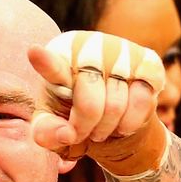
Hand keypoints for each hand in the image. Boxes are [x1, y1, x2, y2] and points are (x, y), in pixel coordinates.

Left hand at [28, 31, 164, 167]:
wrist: (111, 116)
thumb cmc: (73, 115)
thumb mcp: (52, 127)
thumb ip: (47, 133)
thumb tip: (67, 134)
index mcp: (57, 58)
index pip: (51, 65)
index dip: (44, 62)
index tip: (34, 53)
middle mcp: (88, 47)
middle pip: (89, 104)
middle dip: (86, 128)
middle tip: (82, 132)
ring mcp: (119, 50)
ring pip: (116, 106)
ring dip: (107, 128)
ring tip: (100, 125)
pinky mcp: (146, 61)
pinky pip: (141, 102)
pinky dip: (130, 122)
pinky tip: (121, 120)